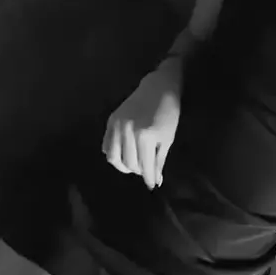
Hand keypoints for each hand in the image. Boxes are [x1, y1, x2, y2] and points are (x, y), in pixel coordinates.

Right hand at [102, 58, 181, 188]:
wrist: (159, 88)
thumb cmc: (169, 113)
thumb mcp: (167, 138)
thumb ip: (159, 161)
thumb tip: (155, 181)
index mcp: (146, 137)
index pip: (145, 166)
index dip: (149, 179)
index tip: (152, 186)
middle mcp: (128, 132)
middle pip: (129, 164)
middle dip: (139, 171)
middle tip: (146, 170)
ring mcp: (117, 126)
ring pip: (114, 158)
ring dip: (124, 166)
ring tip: (134, 165)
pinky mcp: (111, 121)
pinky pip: (106, 145)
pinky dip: (114, 154)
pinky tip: (124, 154)